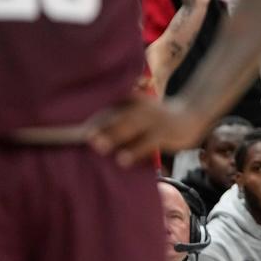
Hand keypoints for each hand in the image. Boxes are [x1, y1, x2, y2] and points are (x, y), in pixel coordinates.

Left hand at [88, 95, 208, 167]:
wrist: (191, 115)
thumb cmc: (157, 119)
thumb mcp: (139, 110)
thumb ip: (117, 118)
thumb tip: (89, 137)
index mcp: (132, 100)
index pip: (109, 106)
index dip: (91, 116)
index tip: (68, 127)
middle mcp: (141, 107)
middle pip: (118, 114)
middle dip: (101, 125)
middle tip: (84, 136)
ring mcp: (154, 119)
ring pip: (132, 126)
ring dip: (114, 135)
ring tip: (98, 147)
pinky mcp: (165, 132)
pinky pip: (148, 142)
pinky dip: (135, 150)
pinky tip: (122, 160)